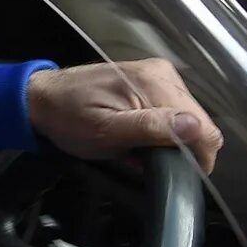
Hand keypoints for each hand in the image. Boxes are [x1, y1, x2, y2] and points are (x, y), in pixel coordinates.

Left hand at [25, 58, 223, 174]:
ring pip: (188, 119)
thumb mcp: (105, 132)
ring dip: (171, 139)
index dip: (199, 157)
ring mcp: (158, 74)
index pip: (205, 127)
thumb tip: (195, 127)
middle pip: (200, 122)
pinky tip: (140, 136)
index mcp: (154, 82)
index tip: (180, 173)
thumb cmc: (68, 118)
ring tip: (141, 148)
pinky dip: (162, 128)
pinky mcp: (150, 80)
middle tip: (149, 161)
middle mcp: (162, 73)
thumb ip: (150, 129)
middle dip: (182, 147)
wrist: (41, 98)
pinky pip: (173, 111)